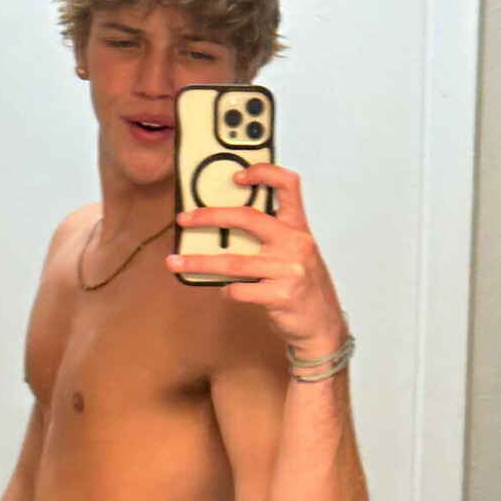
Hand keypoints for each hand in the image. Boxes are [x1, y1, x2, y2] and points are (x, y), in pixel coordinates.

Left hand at [167, 164, 345, 356]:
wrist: (324, 326)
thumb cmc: (305, 288)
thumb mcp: (297, 254)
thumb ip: (272, 238)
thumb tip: (226, 227)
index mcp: (299, 228)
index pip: (287, 185)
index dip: (263, 173)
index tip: (235, 177)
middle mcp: (296, 244)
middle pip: (248, 219)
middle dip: (211, 217)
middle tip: (185, 219)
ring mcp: (290, 270)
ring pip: (235, 262)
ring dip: (200, 262)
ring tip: (175, 262)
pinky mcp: (282, 296)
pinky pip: (241, 290)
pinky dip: (227, 290)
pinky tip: (225, 290)